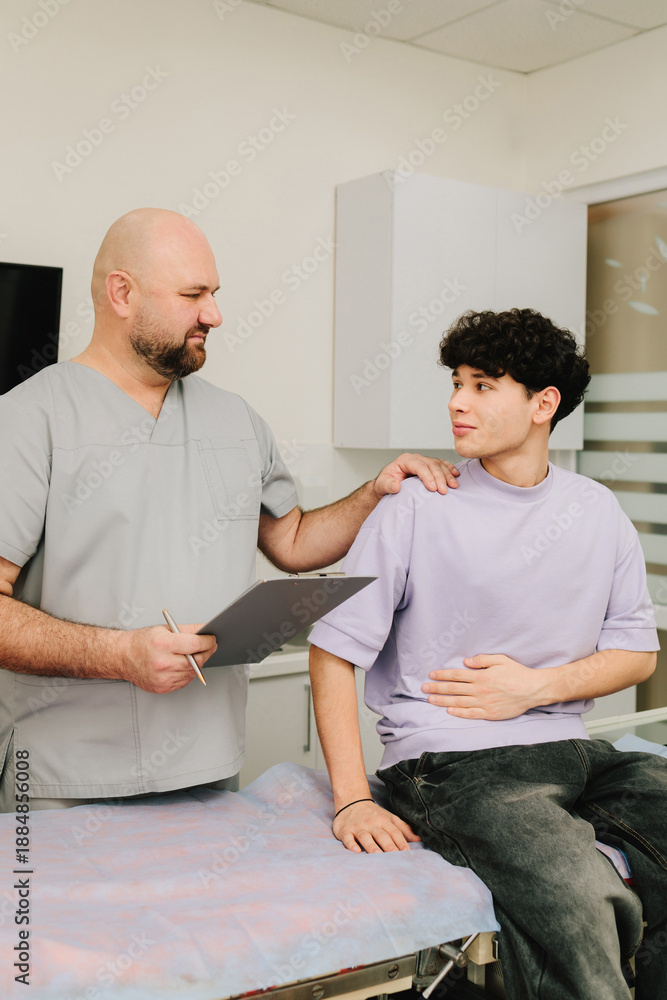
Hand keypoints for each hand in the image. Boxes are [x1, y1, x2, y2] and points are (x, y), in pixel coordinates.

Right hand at [119, 624, 216, 693]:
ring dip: (197, 663)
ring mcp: (163, 678)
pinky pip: (184, 681)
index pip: (195, 645)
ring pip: (192, 672)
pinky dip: (187, 672)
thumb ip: (188, 629)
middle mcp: (163, 663)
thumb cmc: (141, 642)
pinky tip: (181, 664)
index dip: (208, 641)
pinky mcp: (163, 687)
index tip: (212, 639)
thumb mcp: (164, 629)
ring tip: (192, 654)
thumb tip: (205, 630)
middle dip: (206, 652)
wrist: (122, 657)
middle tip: (209, 646)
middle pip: (197, 660)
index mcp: (163, 645)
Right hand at [333, 799, 420, 852]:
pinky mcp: (345, 830)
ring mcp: (358, 827)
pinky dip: (351, 844)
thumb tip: (418, 839)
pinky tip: (356, 851)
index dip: (401, 842)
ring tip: (377, 855)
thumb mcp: (389, 817)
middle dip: (389, 846)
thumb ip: (403, 829)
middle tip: (395, 857)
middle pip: (381, 835)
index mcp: (384, 820)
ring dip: (371, 846)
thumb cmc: (373, 814)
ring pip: (365, 837)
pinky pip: (348, 838)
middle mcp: (371, 823)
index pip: (394, 832)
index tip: (408, 853)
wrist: (351, 801)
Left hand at [373, 453, 458, 497]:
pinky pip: (442, 465)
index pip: (419, 465)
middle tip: (443, 491)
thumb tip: (396, 486)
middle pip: (431, 464)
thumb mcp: (382, 485)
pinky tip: (455, 475)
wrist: (389, 486)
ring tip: (453, 486)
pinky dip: (450, 469)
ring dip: (447, 475)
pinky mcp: (430, 467)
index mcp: (405, 460)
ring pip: (439, 464)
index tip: (433, 488)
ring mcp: (424, 461)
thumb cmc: (385, 484)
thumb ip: (387, 485)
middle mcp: (416, 458)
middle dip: (439, 477)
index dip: (427, 476)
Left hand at [422, 653, 548, 720]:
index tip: (431, 675)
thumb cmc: (517, 673)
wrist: (533, 690)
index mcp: (482, 676)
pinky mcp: (490, 714)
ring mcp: (485, 703)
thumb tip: (466, 662)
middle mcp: (480, 690)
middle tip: (424, 689)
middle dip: (437, 689)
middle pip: (454, 689)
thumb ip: (482, 660)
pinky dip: (459, 713)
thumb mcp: (500, 660)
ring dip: (443, 701)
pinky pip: (471, 714)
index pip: (457, 675)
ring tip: (430, 700)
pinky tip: (449, 711)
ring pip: (459, 702)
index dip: (442, 675)